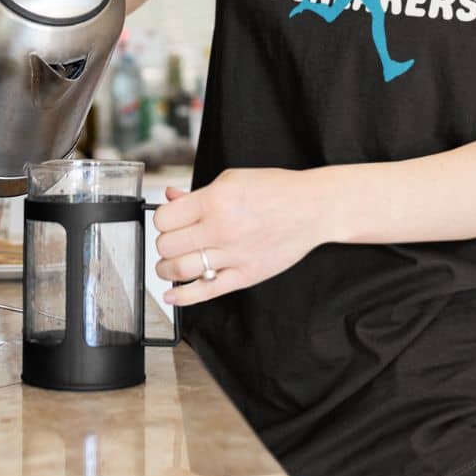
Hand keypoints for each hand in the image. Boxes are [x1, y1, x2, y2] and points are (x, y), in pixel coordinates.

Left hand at [153, 166, 328, 306]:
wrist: (313, 207)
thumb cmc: (276, 190)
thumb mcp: (233, 179)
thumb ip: (198, 193)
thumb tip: (170, 199)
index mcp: (215, 200)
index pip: (164, 218)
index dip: (163, 219)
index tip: (169, 220)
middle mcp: (221, 229)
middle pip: (167, 246)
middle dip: (165, 243)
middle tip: (174, 240)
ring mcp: (233, 255)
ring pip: (179, 270)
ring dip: (166, 269)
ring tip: (170, 264)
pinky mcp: (245, 275)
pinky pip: (206, 291)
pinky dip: (183, 296)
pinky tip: (172, 294)